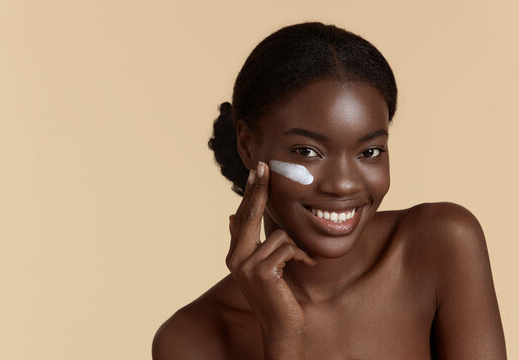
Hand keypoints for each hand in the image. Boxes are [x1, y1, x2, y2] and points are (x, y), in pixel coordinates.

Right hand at [226, 161, 316, 336]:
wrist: (281, 325)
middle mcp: (235, 258)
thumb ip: (247, 242)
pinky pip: (287, 248)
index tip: (256, 172)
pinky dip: (301, 255)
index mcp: (235, 254)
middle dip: (259, 189)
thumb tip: (230, 216)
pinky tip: (306, 265)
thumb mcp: (259, 265)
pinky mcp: (262, 272)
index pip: (243, 216)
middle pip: (249, 215)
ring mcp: (246, 266)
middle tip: (264, 166)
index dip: (249, 193)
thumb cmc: (275, 293)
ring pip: (279, 235)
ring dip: (295, 247)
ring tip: (300, 261)